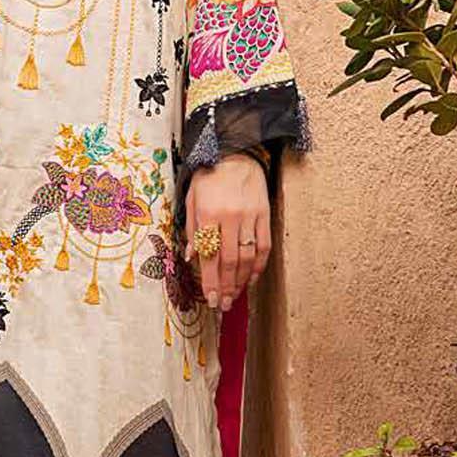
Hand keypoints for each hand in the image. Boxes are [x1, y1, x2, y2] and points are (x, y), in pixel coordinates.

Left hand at [184, 152, 270, 310]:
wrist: (236, 151)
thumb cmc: (209, 177)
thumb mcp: (191, 199)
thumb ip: (191, 229)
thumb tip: (191, 258)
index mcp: (208, 215)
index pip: (209, 256)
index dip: (211, 282)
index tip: (212, 300)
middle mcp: (230, 218)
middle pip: (229, 262)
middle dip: (226, 287)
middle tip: (224, 305)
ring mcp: (250, 217)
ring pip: (247, 257)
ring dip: (241, 281)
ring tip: (236, 296)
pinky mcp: (265, 214)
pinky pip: (264, 246)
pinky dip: (258, 265)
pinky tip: (251, 278)